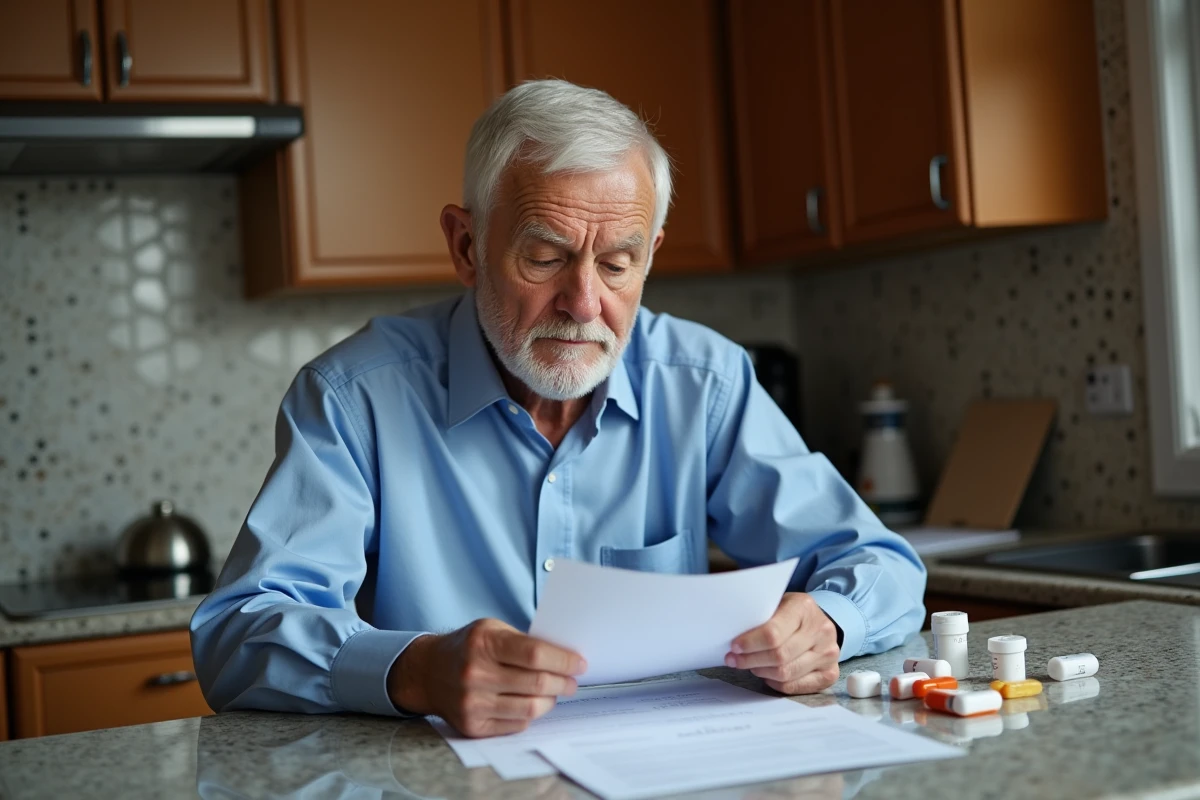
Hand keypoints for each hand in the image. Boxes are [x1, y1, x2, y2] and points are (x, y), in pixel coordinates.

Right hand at [387, 618, 585, 737]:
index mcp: (483, 644)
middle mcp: (475, 675)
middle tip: (572, 682)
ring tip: (554, 693)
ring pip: (530, 709)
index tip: (579, 663)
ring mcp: (472, 704)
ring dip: (550, 701)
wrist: (428, 672)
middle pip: (537, 684)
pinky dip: (530, 715)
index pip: (535, 655)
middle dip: (563, 683)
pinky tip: (531, 704)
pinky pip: (516, 725)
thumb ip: (525, 642)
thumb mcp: (491, 630)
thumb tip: (565, 658)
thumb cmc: (468, 647)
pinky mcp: (472, 727)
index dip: (563, 660)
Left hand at [725, 592, 839, 694]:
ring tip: (750, 665)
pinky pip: (795, 686)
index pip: (773, 633)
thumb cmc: (791, 613)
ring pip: (786, 673)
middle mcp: (821, 631)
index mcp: (804, 608)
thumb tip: (733, 637)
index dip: (750, 643)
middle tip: (735, 659)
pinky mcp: (830, 673)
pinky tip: (766, 674)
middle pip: (779, 656)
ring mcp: (829, 654)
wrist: (819, 621)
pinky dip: (775, 683)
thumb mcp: (777, 604)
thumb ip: (760, 618)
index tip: (734, 647)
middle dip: (751, 660)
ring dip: (761, 671)